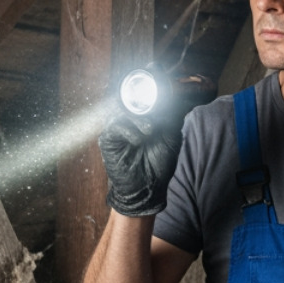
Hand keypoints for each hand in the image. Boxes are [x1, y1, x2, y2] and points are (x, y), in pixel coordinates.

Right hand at [98, 101, 182, 216]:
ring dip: (138, 117)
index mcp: (142, 117)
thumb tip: (175, 99)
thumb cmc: (159, 163)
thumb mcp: (171, 137)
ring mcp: (116, 129)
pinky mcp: (107, 140)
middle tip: (157, 112)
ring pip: (121, 109)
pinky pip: (114, 126)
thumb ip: (172, 118)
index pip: (143, 97)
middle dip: (145, 103)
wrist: (148, 187)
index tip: (166, 96)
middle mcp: (127, 120)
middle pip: (130, 99)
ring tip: (150, 130)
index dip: (152, 95)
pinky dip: (128, 130)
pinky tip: (138, 140)